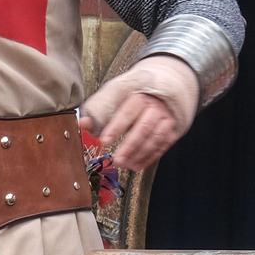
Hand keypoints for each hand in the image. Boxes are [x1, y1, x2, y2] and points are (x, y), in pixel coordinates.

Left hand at [79, 55, 199, 171]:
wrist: (163, 88)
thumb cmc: (132, 95)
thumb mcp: (114, 96)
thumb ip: (98, 110)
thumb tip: (82, 123)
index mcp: (138, 95)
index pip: (127, 112)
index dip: (115, 128)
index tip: (103, 141)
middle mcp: (155, 106)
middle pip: (144, 128)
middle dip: (129, 146)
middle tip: (116, 160)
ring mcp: (166, 118)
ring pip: (155, 138)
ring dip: (140, 154)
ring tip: (125, 165)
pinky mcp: (173, 129)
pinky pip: (163, 145)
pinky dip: (150, 157)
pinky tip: (137, 165)